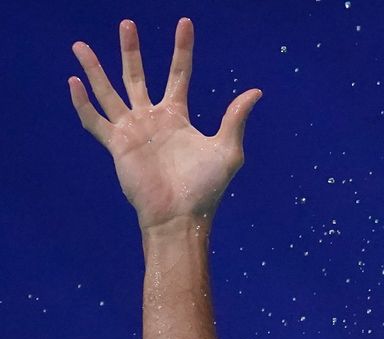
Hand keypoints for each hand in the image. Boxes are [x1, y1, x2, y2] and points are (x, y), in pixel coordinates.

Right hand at [70, 19, 260, 230]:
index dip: (181, 49)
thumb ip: (235, 119)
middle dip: (131, 50)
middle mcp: (152, 118)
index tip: (184, 23)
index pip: (179, 74)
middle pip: (136, 75)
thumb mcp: (227, 150)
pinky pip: (94, 121)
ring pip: (108, 91)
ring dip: (94, 69)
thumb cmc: (206, 188)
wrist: (181, 215)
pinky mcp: (116, 145)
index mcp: (177, 116)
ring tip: (80, 46)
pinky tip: (73, 83)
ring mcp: (132, 130)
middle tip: (127, 23)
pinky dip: (82, 103)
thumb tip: (256, 91)